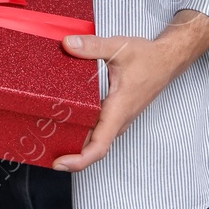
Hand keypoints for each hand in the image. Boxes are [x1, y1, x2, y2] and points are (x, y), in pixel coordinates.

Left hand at [50, 10, 208, 171]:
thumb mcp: (119, 47)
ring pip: (95, 139)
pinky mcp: (116, 114)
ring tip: (47, 140)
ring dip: (74, 144)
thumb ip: (92, 47)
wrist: (167, 60)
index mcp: (118, 110)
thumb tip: (68, 45)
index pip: (99, 147)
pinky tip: (64, 123)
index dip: (78, 160)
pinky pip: (98, 129)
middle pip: (92, 148)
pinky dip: (81, 132)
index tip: (59, 163)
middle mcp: (118, 120)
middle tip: (41, 150)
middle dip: (68, 154)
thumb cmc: (148, 58)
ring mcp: (118, 119)